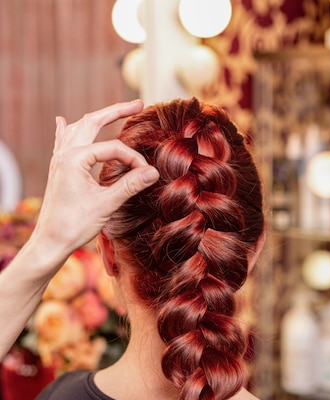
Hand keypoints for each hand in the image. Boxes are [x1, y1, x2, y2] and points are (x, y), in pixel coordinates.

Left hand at [32, 100, 159, 259]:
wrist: (52, 241)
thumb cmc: (75, 224)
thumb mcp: (106, 204)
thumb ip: (130, 185)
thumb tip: (154, 172)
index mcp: (75, 158)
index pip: (113, 148)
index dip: (133, 159)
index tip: (147, 174)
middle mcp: (65, 153)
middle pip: (93, 122)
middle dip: (116, 112)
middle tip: (138, 104)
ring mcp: (59, 160)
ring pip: (79, 128)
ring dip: (97, 118)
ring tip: (114, 111)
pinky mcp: (58, 169)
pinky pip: (63, 141)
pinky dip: (67, 129)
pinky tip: (62, 121)